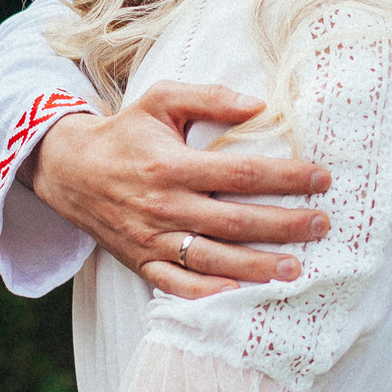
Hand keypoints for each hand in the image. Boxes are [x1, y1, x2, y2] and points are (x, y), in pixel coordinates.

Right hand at [21, 82, 330, 299]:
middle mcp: (165, 206)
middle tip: (322, 225)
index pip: (241, 174)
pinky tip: (240, 293)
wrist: (69, 170)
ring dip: (258, 267)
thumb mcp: (160, 100)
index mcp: (173, 166)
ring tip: (297, 269)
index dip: (286, 177)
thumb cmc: (125, 133)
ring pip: (213, 259)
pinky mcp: (142, 263)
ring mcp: (153, 240)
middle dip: (285, 225)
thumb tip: (259, 104)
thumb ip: (209, 97)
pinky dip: (208, 293)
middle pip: (236, 221)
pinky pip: (178, 286)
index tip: (322, 178)